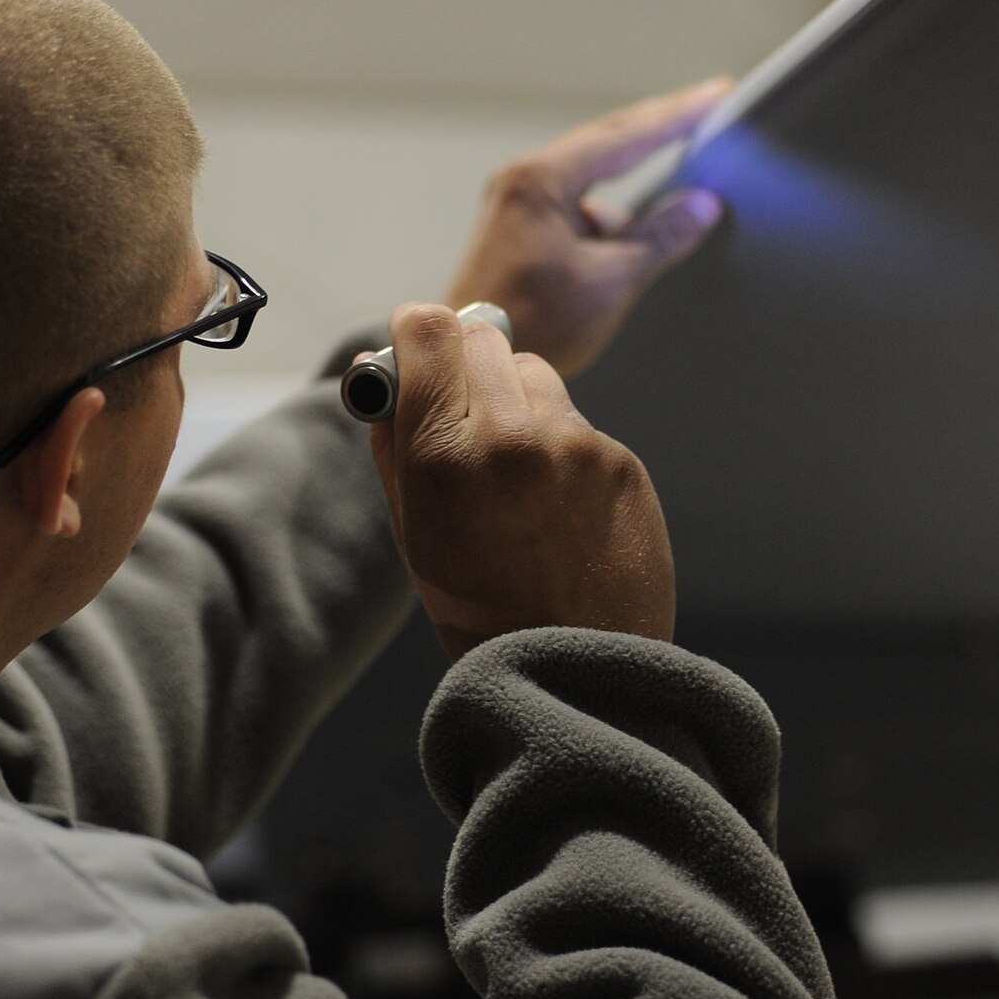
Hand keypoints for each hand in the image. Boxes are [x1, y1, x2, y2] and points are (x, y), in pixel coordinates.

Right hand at [368, 303, 673, 660]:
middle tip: (463, 408)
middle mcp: (514, 435)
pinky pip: (580, 426)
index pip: (428, 329)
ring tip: (515, 470)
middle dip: (466, 363)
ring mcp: (577, 446)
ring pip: (536, 375)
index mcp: (445, 453)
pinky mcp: (622, 462)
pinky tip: (558, 506)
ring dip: (519, 401)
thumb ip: (392, 443)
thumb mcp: (412, 529)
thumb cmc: (475, 603)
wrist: (572, 669)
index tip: (415, 345)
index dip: (415, 331)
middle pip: (484, 338)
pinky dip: (562, 448)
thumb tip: (376, 370)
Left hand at [444, 79, 729, 377]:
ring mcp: (516, 201)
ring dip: (625, 210)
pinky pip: (574, 210)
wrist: (470, 360)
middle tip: (709, 112)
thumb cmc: (532, 324)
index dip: (677, 115)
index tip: (717, 94)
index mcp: (542, 180)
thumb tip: (704, 204)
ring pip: (591, 185)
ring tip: (638, 249)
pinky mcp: (516, 226)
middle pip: (606, 145)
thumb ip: (661, 237)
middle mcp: (523, 178)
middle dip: (659, 136)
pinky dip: (603, 228)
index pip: (625, 135)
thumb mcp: (611, 281)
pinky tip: (612, 266)